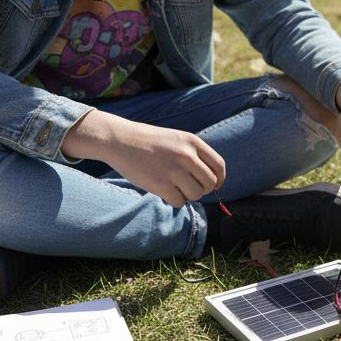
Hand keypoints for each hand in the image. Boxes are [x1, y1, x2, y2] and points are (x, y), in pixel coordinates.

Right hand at [61, 110, 225, 206]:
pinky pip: (179, 202)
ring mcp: (174, 171)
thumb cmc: (149, 141)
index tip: (214, 185)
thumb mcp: (176, 138)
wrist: (121, 141)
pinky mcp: (162, 185)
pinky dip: (174, 201)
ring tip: (175, 187)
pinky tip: (165, 192)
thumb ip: (193, 154)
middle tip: (190, 188)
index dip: (219, 179)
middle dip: (202, 189)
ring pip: (196, 195)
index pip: (218, 166)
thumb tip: (210, 178)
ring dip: (188, 195)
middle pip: (210, 183)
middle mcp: (187, 156)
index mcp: (192, 142)